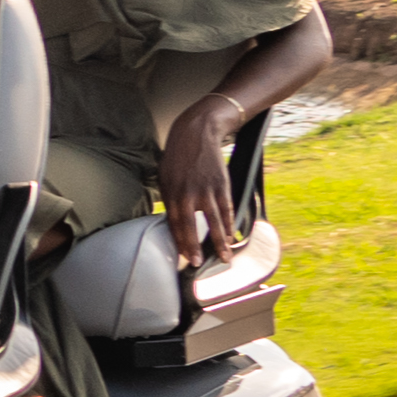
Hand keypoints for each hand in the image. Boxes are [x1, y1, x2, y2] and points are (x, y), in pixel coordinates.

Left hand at [155, 99, 239, 262]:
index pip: (175, 224)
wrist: (197, 133)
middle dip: (197, 247)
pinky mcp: (222, 184)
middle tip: (201, 264)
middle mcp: (189, 193)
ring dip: (220, 240)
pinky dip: (230, 223)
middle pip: (193, 226)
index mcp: (172, 193)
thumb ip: (170, 199)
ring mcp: (207, 189)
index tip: (185, 258)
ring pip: (215, 220)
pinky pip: (227, 208)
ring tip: (224, 256)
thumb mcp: (165, 177)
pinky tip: (231, 235)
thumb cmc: (177, 157)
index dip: (181, 242)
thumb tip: (173, 221)